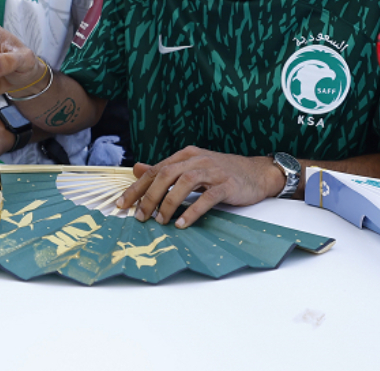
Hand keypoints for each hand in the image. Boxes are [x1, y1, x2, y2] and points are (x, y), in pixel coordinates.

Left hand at [116, 146, 285, 228]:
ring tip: (161, 221)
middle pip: (166, 174)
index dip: (137, 187)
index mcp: (187, 155)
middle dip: (149, 197)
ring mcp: (214, 171)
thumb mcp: (192, 166)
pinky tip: (183, 224)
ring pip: (184, 184)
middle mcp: (198, 160)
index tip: (122, 204)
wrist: (257, 173)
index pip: (156, 170)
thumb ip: (165, 168)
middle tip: (140, 217)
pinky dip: (193, 211)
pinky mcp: (227, 185)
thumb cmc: (223, 172)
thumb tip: (137, 169)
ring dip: (169, 204)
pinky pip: (207, 197)